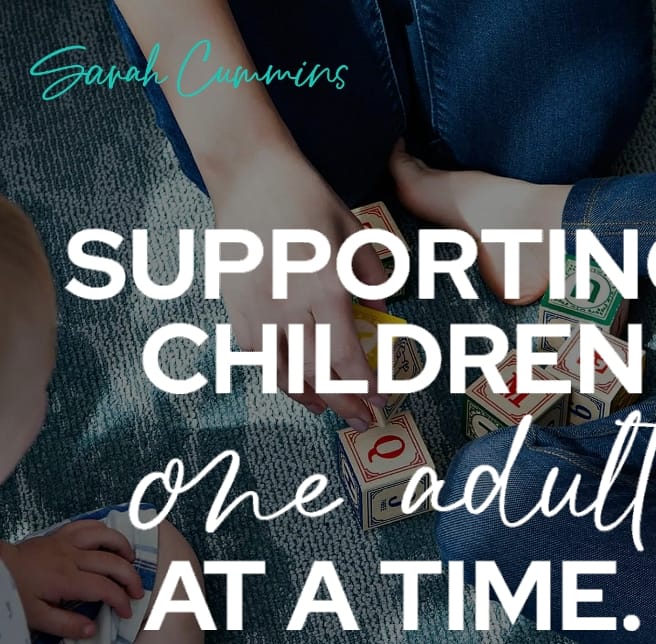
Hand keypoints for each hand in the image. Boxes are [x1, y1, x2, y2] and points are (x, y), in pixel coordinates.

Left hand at [0, 521, 144, 638]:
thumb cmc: (16, 595)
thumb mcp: (37, 618)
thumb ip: (66, 626)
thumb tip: (93, 629)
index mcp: (66, 580)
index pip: (105, 588)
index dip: (121, 601)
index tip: (126, 613)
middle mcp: (71, 557)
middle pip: (112, 562)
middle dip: (131, 578)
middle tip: (137, 593)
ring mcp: (66, 542)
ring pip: (104, 536)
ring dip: (123, 548)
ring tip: (130, 562)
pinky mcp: (60, 534)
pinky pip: (88, 525)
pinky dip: (104, 531)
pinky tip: (110, 542)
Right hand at [209, 149, 389, 426]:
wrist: (250, 173)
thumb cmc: (306, 198)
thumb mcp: (354, 232)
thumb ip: (373, 277)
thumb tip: (382, 315)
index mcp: (327, 285)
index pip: (347, 357)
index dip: (365, 387)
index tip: (380, 400)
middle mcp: (291, 304)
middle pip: (318, 375)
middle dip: (344, 404)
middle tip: (362, 420)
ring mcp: (259, 308)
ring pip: (284, 374)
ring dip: (309, 399)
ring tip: (327, 409)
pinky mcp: (236, 305)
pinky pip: (257, 355)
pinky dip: (277, 375)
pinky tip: (294, 383)